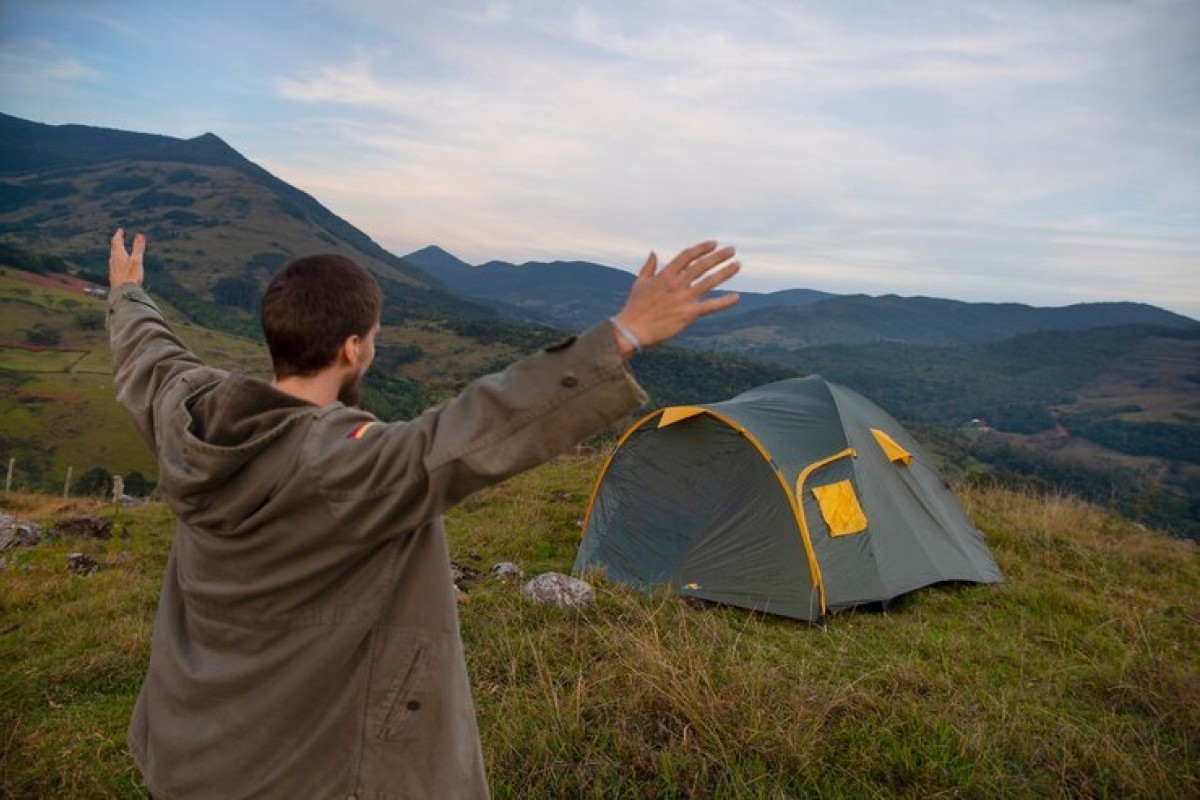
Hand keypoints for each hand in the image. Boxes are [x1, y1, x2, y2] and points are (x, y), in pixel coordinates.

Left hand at [109, 228, 145, 286]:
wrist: (123, 292)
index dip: (118, 235)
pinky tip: (118, 265)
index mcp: (118, 255)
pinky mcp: (114, 275)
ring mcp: (112, 268)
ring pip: (113, 256)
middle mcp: (113, 260)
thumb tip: (140, 235)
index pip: (117, 241)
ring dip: (116, 250)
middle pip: (113, 248)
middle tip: (119, 237)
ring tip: (119, 249)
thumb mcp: (136, 260)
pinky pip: (114, 263)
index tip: (120, 230)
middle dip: (117, 241)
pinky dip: (116, 259)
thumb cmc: (131, 276)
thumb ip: (138, 247)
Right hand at [611, 241, 739, 356]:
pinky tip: (736, 297)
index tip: (714, 243)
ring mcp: (683, 298)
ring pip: (708, 281)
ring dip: (725, 272)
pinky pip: (710, 306)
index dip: (701, 248)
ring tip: (737, 265)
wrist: (632, 330)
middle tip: (732, 250)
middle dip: (718, 256)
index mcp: (665, 275)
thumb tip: (653, 253)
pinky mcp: (687, 314)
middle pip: (701, 265)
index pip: (687, 256)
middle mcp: (676, 284)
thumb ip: (648, 267)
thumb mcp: (639, 283)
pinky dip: (724, 302)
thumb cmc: (634, 308)